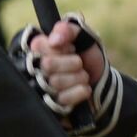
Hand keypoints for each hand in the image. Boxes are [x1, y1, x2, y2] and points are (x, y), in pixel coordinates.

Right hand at [8, 14, 136, 136]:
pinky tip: (84, 88)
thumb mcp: (82, 36)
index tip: (71, 48)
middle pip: (47, 65)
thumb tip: (54, 39)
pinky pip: (64, 99)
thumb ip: (68, 29)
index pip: (40, 46)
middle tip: (78, 63)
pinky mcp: (51, 107)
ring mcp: (42, 90)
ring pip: (56, 82)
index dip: (62, 47)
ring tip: (82, 76)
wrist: (101, 81)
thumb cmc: (87, 56)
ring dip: (78, 77)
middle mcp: (35, 69)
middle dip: (71, 62)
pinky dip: (80, 91)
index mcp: (38, 50)